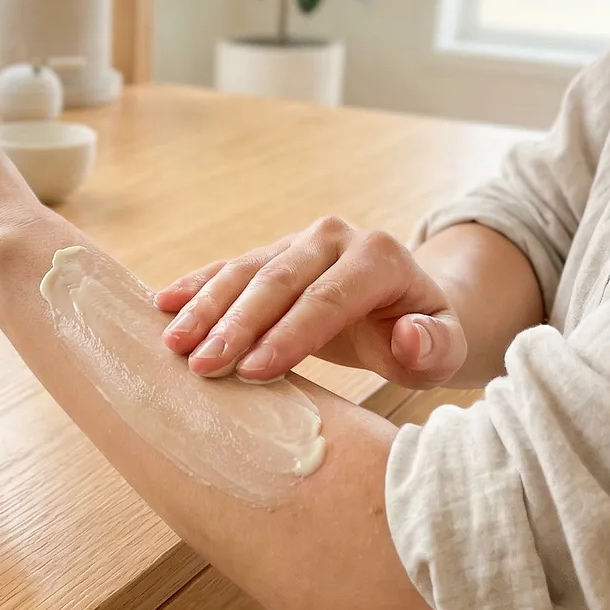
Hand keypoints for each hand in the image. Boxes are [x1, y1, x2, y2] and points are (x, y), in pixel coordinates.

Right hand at [155, 218, 465, 386]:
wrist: (408, 304)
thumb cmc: (425, 336)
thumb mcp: (445, 348)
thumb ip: (434, 346)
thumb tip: (408, 336)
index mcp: (379, 258)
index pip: (327, 299)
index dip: (290, 335)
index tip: (254, 371)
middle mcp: (335, 239)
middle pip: (278, 282)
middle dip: (236, 325)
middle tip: (201, 364)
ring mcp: (300, 242)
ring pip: (247, 271)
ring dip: (206, 307)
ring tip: (174, 343)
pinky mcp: (273, 253)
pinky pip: (230, 267)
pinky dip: (197, 285)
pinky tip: (163, 303)